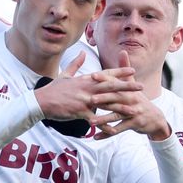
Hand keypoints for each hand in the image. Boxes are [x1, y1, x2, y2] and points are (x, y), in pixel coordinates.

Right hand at [31, 54, 145, 125]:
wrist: (40, 101)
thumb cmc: (52, 89)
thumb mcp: (65, 74)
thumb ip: (76, 64)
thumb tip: (82, 53)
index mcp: (85, 79)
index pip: (106, 74)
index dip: (120, 72)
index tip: (132, 70)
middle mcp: (87, 88)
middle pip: (112, 87)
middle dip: (128, 87)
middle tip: (141, 87)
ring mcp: (84, 100)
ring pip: (108, 103)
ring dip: (122, 107)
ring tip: (135, 109)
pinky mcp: (80, 112)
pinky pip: (96, 120)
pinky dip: (105, 125)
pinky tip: (114, 130)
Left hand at [88, 52, 172, 140]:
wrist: (154, 118)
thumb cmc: (139, 100)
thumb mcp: (133, 84)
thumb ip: (125, 69)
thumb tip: (122, 50)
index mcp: (128, 89)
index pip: (115, 82)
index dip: (104, 79)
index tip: (91, 76)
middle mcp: (131, 99)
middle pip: (116, 98)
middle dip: (103, 99)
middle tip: (90, 99)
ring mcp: (133, 112)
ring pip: (116, 115)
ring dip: (104, 119)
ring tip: (91, 122)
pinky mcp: (134, 124)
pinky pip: (119, 129)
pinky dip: (107, 134)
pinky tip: (96, 137)